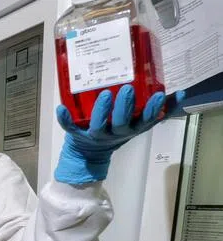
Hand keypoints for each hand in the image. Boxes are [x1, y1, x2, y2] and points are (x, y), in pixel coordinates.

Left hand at [54, 86, 183, 184]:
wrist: (91, 151)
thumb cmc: (118, 129)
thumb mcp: (140, 122)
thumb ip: (159, 110)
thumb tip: (179, 94)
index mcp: (132, 128)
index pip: (146, 121)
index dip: (152, 110)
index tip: (158, 95)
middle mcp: (115, 133)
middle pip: (121, 123)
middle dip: (125, 107)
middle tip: (127, 88)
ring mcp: (95, 135)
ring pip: (98, 126)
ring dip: (101, 110)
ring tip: (104, 94)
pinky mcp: (76, 135)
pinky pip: (69, 128)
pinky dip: (65, 119)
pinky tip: (62, 107)